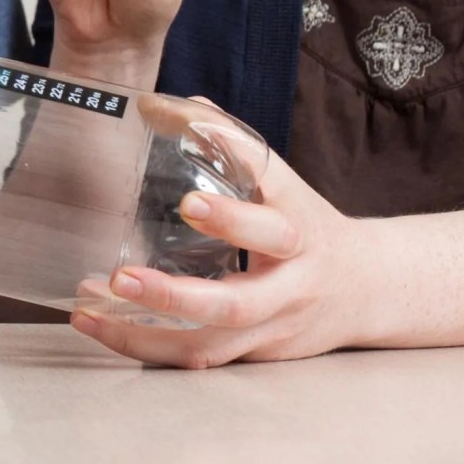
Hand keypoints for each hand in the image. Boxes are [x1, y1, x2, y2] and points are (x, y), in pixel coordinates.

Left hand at [69, 138, 366, 367]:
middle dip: (174, 295)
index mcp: (299, 224)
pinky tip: (103, 326)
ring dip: (145, 330)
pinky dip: (148, 346)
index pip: (269, 214)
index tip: (188, 202)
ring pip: (210, 343)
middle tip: (120, 277)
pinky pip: (200, 358)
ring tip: (91, 307)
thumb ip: (227, 144)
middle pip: (236, 302)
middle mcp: (289, 282)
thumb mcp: (283, 184)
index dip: (233, 208)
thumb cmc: (309, 226)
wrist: (372, 290)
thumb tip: (160, 105)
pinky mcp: (256, 353)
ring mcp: (272, 325)